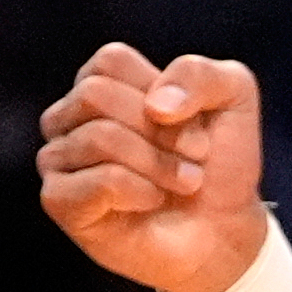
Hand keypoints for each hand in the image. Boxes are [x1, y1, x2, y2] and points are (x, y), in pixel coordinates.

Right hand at [37, 42, 266, 291]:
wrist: (226, 230)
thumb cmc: (220, 163)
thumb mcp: (233, 98)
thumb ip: (199, 74)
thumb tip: (156, 105)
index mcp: (102, 82)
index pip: (110, 61)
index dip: (165, 94)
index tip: (197, 127)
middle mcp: (70, 117)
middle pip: (96, 95)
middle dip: (161, 132)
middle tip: (194, 160)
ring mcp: (58, 158)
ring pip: (97, 136)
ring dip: (158, 164)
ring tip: (184, 183)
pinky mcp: (60, 200)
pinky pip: (99, 181)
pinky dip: (141, 191)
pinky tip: (153, 201)